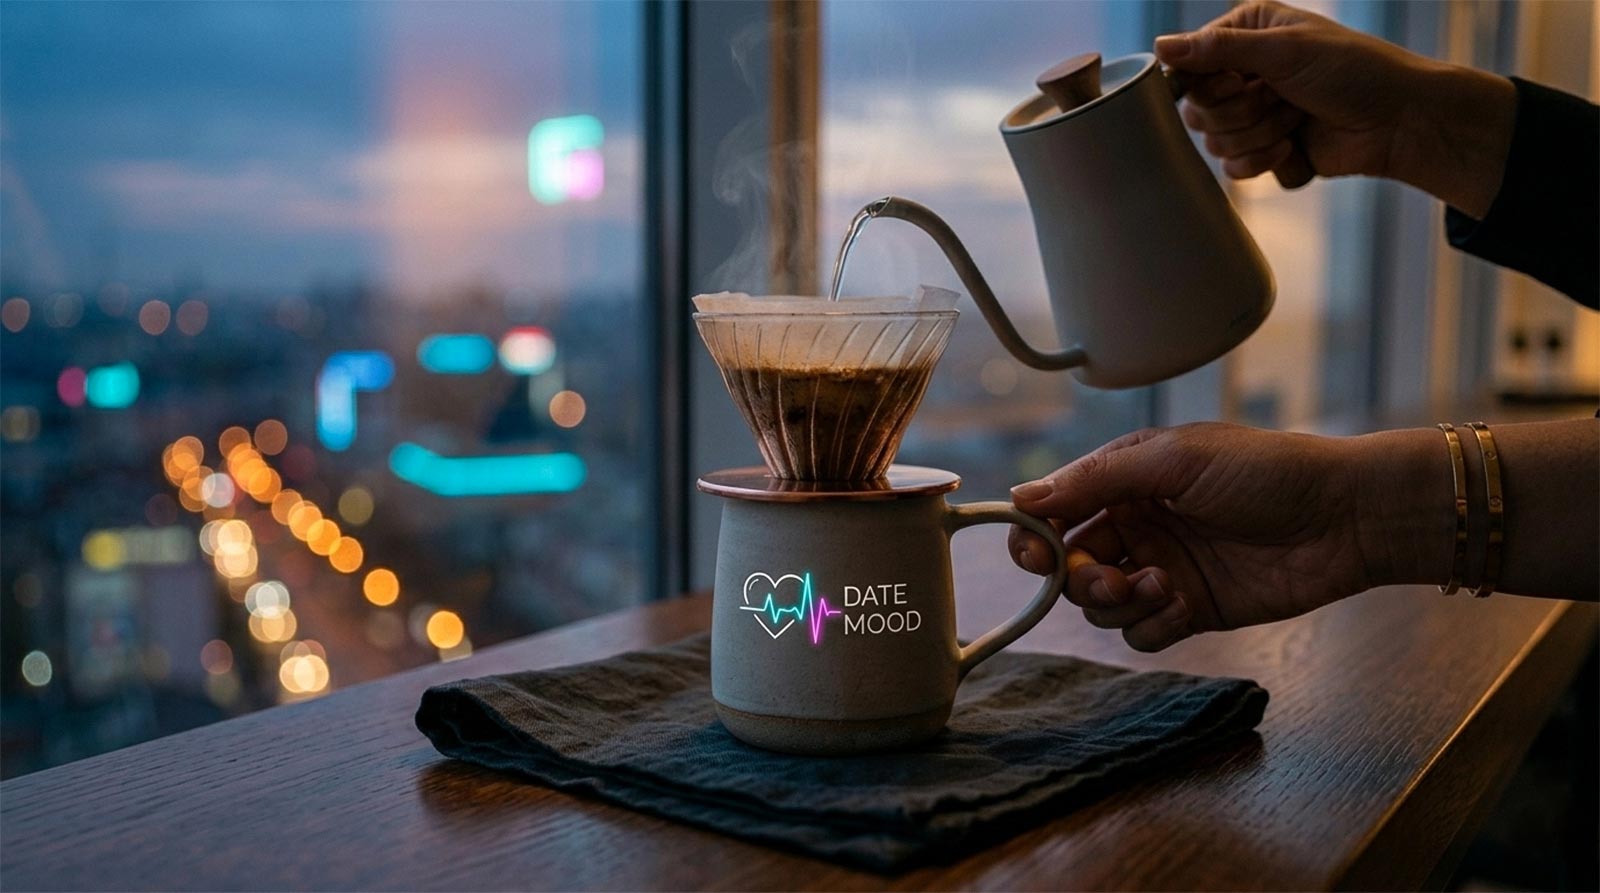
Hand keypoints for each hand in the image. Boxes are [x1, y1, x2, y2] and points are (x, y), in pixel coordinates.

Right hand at [1007, 423, 1446, 651]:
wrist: (1343, 517)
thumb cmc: (1265, 471)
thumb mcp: (1175, 459)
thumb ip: (1096, 479)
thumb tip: (1022, 497)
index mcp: (1125, 480)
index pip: (1055, 512)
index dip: (1035, 536)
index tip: (1036, 553)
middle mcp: (1136, 525)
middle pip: (1069, 567)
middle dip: (1078, 578)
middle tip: (1106, 578)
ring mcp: (1161, 569)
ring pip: (1101, 605)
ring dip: (1117, 602)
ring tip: (1161, 584)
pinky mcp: (1189, 609)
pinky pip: (1141, 633)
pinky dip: (1151, 624)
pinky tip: (1182, 603)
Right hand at [1156, 0, 1514, 216]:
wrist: (1400, 122)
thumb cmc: (1354, 71)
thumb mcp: (1284, 50)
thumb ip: (1218, 50)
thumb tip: (1160, 46)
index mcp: (1245, 35)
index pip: (1187, 67)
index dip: (1207, 85)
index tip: (1239, 83)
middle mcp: (1243, 72)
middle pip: (1196, 110)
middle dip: (1242, 112)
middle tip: (1280, 99)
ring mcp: (1253, 114)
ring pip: (1214, 143)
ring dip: (1259, 135)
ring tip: (1297, 120)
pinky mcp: (1264, 151)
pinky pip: (1235, 169)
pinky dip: (1265, 161)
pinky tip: (1296, 146)